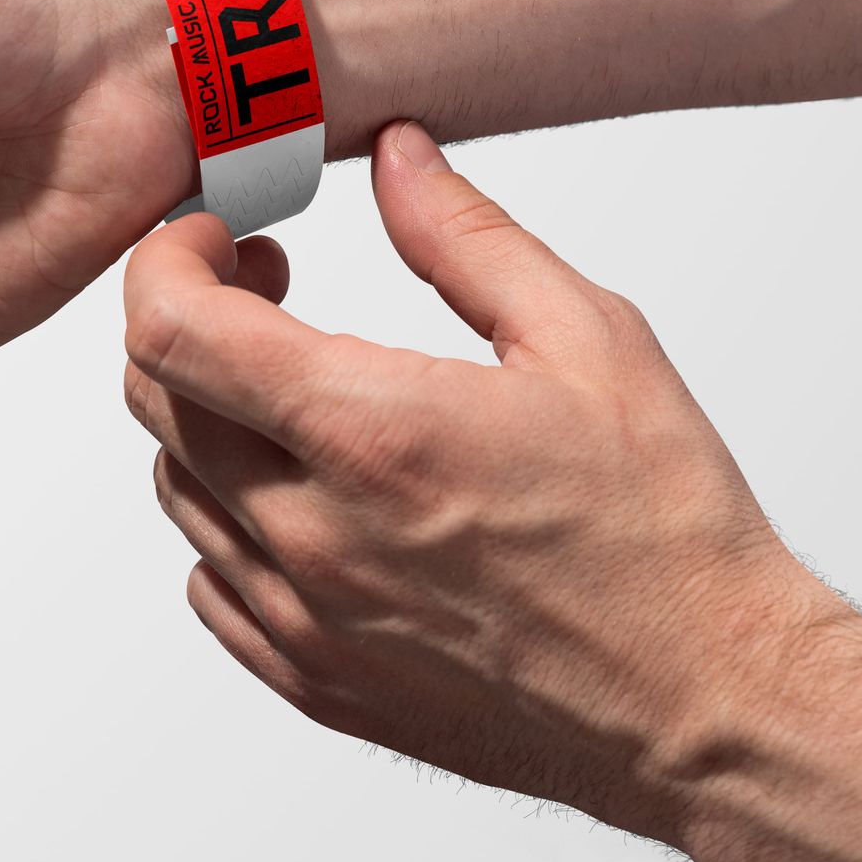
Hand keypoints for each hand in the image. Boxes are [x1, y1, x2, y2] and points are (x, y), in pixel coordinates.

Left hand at [123, 121, 861, 861]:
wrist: (709, 705)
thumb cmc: (665, 531)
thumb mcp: (588, 338)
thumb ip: (465, 236)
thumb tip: (395, 156)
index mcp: (369, 434)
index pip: (168, 329)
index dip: (168, 257)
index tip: (218, 235)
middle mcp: (310, 536)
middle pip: (153, 398)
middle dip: (187, 317)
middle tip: (267, 286)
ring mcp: (303, 621)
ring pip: (177, 488)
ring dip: (211, 414)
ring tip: (301, 387)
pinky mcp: (314, 681)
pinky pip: (210, 581)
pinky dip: (231, 518)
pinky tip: (309, 491)